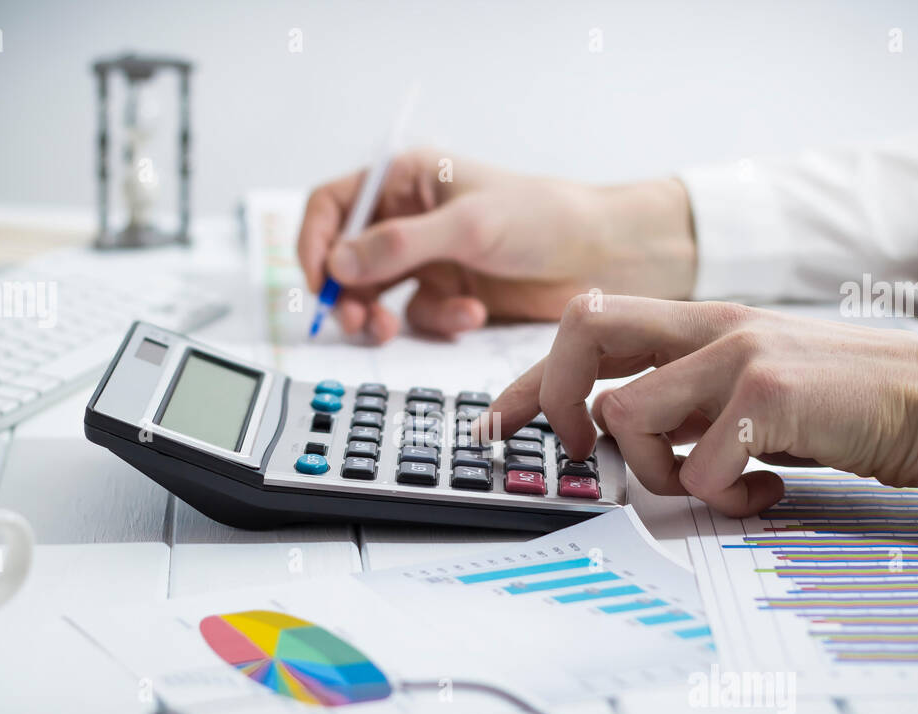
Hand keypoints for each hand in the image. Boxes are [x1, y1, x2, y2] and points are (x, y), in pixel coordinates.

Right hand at [296, 149, 695, 342]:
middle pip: (346, 258)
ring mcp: (429, 259)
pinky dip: (436, 323)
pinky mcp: (450, 293)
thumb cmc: (544, 218)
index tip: (319, 281)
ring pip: (376, 295)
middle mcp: (410, 218)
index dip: (315, 242)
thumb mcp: (467, 226)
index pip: (333, 206)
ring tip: (388, 330)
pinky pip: (418, 317)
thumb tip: (337, 264)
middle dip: (345, 293)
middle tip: (353, 322)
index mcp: (406, 179)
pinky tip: (469, 316)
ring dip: (379, 317)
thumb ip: (399, 245)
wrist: (602, 255)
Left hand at [485, 295, 917, 515]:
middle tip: (581, 451)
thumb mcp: (755, 389)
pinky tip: (766, 491)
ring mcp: (738, 354)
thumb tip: (622, 438)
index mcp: (705, 322)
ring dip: (658, 473)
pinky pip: (696, 468)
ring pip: (627, 416)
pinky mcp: (769, 394)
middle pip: (583, 330)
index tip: (502, 422)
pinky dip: (723, 499)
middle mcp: (713, 325)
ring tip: (721, 483)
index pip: (591, 326)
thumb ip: (690, 401)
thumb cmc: (850, 403)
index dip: (534, 378)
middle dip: (556, 400)